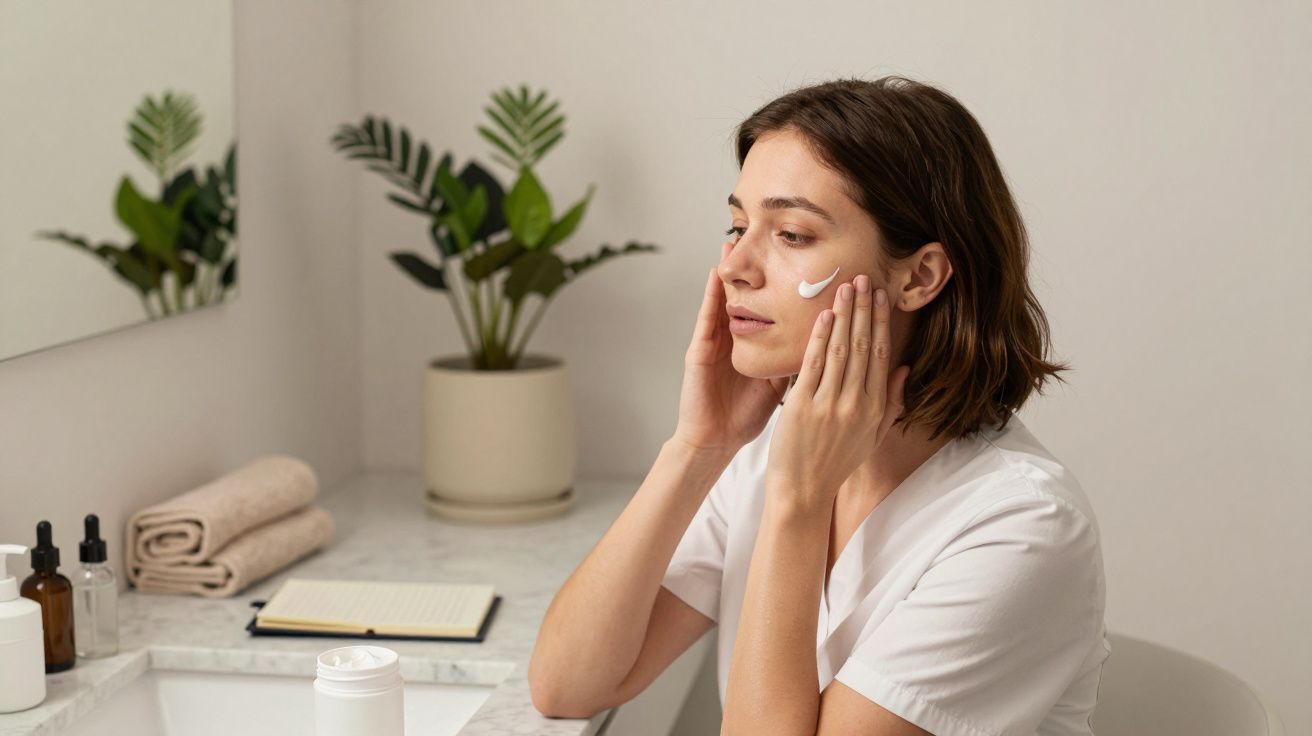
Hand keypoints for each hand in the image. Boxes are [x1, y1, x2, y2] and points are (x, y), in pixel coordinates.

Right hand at [673, 242, 789, 457]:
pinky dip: (710, 295)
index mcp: (754, 345)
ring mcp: (715, 341)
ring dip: (728, 270)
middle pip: (746, 295)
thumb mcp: (778, 385)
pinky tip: (715, 273)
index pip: (768, 308)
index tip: (794, 260)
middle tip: (762, 234)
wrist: (716, 440)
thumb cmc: (744, 416)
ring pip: (724, 299)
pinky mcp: (700, 350)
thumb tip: (826, 347)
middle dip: (753, 267)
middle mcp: (734, 337)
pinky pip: (705, 317)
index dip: (780, 285)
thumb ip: (795, 363)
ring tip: (734, 240)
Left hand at [765, 274, 909, 509]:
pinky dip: (820, 338)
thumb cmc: (834, 463)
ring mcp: (830, 405)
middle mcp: (856, 405)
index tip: (880, 297)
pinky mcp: (802, 407)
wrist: (802, 491)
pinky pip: (814, 365)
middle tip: (864, 279)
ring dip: (845, 316)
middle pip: (864, 347)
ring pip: (842, 351)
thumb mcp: (872, 437)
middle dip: (864, 310)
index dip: (881, 323)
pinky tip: (824, 316)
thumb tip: (905, 369)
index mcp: (874, 410)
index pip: (882, 356)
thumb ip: (891, 403)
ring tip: (846, 288)